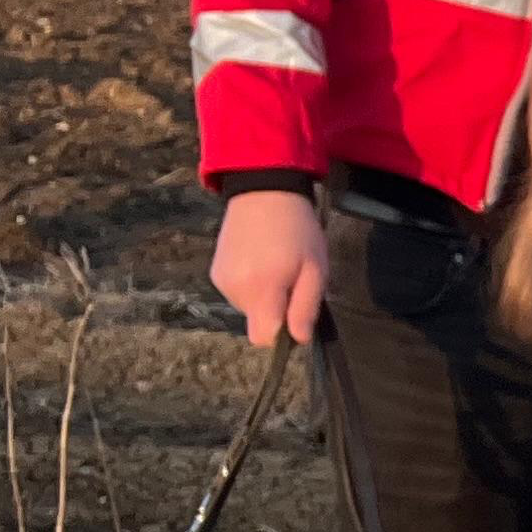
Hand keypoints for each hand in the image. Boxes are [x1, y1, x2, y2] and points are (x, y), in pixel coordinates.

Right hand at [213, 187, 326, 344]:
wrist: (263, 192)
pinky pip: (238, 293)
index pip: (264, 338)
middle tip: (291, 279)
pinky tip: (259, 261)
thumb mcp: (315, 269)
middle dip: (276, 311)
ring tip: (275, 266)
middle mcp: (234, 290)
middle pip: (258, 323)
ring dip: (264, 297)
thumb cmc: (297, 231)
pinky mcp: (215, 273)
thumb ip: (305, 308)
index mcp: (260, 290)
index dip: (282, 334)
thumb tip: (300, 339)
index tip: (295, 314)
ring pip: (249, 309)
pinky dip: (251, 286)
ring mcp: (221, 281)